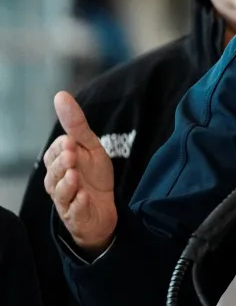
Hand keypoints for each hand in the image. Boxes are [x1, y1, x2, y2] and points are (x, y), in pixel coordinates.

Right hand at [43, 91, 116, 252]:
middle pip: (53, 173)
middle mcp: (57, 183)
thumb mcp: (90, 147)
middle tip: (71, 154)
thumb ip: (76, 124)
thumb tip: (61, 95)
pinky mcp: (76, 217)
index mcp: (58, 165)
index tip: (70, 141)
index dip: (60, 148)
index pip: (53, 154)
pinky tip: (84, 197)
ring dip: (67, 183)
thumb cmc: (93, 176)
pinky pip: (74, 211)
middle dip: (61, 163)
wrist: (105, 208)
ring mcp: (66, 201)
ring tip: (75, 175)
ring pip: (60, 192)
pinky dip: (78, 204)